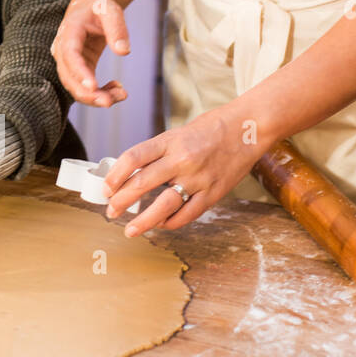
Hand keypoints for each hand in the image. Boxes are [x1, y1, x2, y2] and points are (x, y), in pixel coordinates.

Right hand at [50, 0, 129, 107]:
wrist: (90, 6)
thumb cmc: (98, 5)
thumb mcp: (110, 10)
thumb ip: (117, 28)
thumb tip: (124, 52)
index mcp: (68, 32)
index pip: (70, 56)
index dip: (79, 72)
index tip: (93, 86)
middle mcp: (62, 50)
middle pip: (69, 78)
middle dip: (88, 94)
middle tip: (110, 102)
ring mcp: (68, 62)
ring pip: (75, 87)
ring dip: (95, 97)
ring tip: (121, 94)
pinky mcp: (78, 69)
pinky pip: (84, 87)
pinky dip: (100, 93)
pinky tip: (117, 89)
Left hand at [103, 107, 266, 235]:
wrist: (250, 127)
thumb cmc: (212, 128)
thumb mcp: (179, 133)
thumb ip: (159, 153)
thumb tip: (132, 176)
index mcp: (170, 140)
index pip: (133, 158)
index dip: (115, 176)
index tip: (105, 189)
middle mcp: (183, 159)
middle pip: (143, 183)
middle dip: (121, 201)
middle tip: (110, 211)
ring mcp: (199, 177)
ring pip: (164, 205)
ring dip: (143, 220)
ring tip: (130, 230)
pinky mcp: (214, 192)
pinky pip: (188, 214)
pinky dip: (171, 222)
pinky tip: (161, 225)